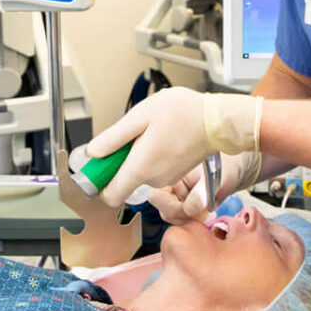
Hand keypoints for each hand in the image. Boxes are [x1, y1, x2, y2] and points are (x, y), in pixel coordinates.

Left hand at [87, 88, 261, 207]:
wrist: (217, 120)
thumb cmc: (182, 114)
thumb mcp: (139, 117)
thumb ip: (113, 138)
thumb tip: (93, 153)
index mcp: (140, 168)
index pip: (110, 196)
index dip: (99, 184)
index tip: (97, 167)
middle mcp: (153, 179)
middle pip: (124, 180)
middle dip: (119, 161)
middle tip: (127, 136)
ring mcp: (167, 178)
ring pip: (139, 172)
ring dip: (137, 155)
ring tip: (149, 131)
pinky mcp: (176, 172)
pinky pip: (154, 168)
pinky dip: (151, 155)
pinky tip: (161, 136)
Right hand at [144, 152, 262, 224]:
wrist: (232, 170)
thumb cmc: (223, 167)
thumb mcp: (214, 178)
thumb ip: (201, 192)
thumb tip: (190, 209)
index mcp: (169, 173)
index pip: (156, 196)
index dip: (171, 207)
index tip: (191, 209)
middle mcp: (168, 186)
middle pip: (164, 211)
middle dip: (183, 216)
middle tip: (202, 211)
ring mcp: (175, 198)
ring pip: (173, 218)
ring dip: (190, 219)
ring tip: (207, 210)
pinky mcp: (184, 207)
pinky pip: (184, 220)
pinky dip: (196, 220)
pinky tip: (207, 211)